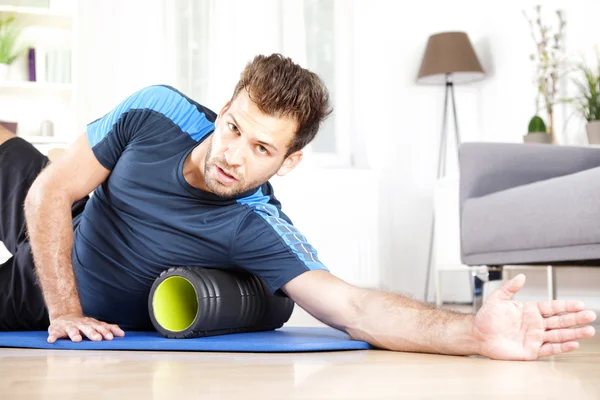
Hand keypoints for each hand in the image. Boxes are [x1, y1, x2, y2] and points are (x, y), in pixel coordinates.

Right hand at [47, 313, 124, 342]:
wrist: (64, 316)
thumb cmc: (83, 324)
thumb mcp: (96, 324)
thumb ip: (108, 328)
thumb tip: (122, 334)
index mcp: (91, 324)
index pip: (100, 327)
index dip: (105, 332)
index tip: (111, 338)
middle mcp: (81, 324)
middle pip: (88, 328)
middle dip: (93, 333)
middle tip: (98, 339)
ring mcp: (69, 326)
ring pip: (72, 330)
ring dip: (75, 334)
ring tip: (77, 339)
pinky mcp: (57, 330)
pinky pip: (54, 334)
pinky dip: (53, 336)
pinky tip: (51, 341)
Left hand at [473, 274, 595, 359]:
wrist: (477, 334)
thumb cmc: (486, 317)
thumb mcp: (497, 299)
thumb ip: (510, 288)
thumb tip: (521, 276)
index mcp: (530, 310)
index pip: (552, 307)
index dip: (565, 305)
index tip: (579, 304)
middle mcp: (535, 324)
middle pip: (560, 321)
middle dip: (575, 318)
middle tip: (590, 315)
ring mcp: (534, 337)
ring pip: (558, 335)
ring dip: (574, 333)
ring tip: (589, 330)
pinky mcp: (531, 350)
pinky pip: (549, 349)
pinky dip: (562, 347)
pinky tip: (573, 344)